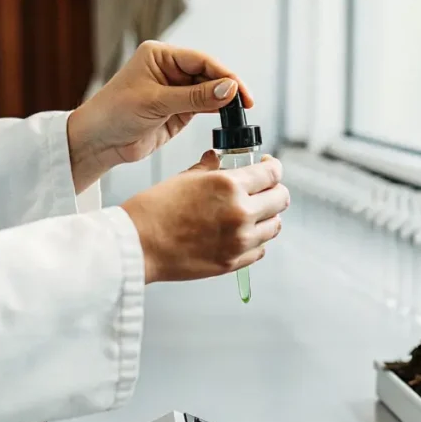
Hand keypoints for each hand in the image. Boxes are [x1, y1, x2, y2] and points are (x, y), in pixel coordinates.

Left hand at [68, 41, 252, 192]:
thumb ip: (194, 97)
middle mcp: (170, 71)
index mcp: (161, 56)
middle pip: (209, 75)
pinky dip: (217, 112)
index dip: (224, 75)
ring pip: (209, 92)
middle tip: (244, 105)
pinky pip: (204, 108)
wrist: (98, 142)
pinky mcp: (178, 112)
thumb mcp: (156, 102)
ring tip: (239, 113)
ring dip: (224, 101)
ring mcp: (176, 92)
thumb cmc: (114, 113)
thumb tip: (228, 89)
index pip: (201, 61)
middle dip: (227, 88)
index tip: (239, 91)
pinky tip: (227, 117)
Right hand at [120, 152, 288, 283]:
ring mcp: (239, 240)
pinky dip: (256, 240)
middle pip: (281, 199)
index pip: (272, 174)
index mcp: (229, 186)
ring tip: (252, 213)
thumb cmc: (155, 210)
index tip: (268, 168)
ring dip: (267, 217)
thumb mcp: (185, 177)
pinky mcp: (233, 262)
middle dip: (274, 191)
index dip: (273, 168)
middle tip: (264, 190)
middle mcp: (240, 212)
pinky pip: (260, 249)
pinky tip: (241, 233)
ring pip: (275, 226)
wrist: (139, 244)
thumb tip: (219, 160)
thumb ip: (210, 167)